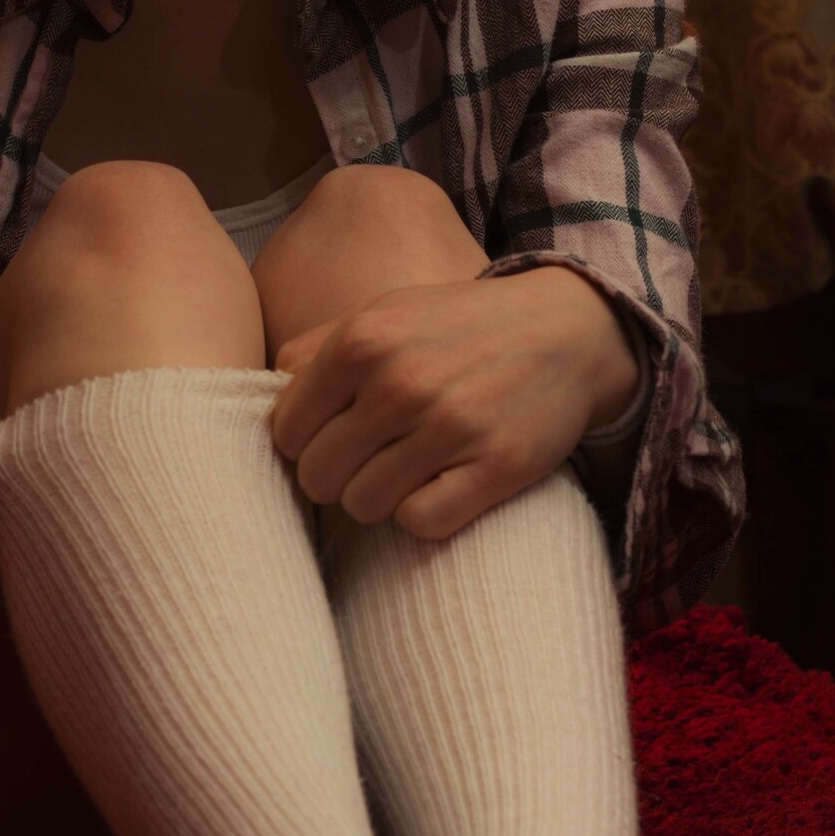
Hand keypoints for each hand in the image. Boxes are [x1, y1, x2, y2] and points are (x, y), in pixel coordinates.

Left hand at [269, 271, 615, 541]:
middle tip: (367, 460)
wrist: (566, 330)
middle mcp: (401, 381)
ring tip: (404, 470)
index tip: (331, 438)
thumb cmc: (457, 326)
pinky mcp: (497, 466)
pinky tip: (440, 484)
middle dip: (336, 476)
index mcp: (362, 340)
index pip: (284, 432)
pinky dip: (423, 513)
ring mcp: (451, 426)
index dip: (302, 443)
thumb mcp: (383, 312)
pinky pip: (420, 523)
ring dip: (378, 498)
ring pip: (363, 506)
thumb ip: (315, 350)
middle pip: (318, 477)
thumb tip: (268, 399)